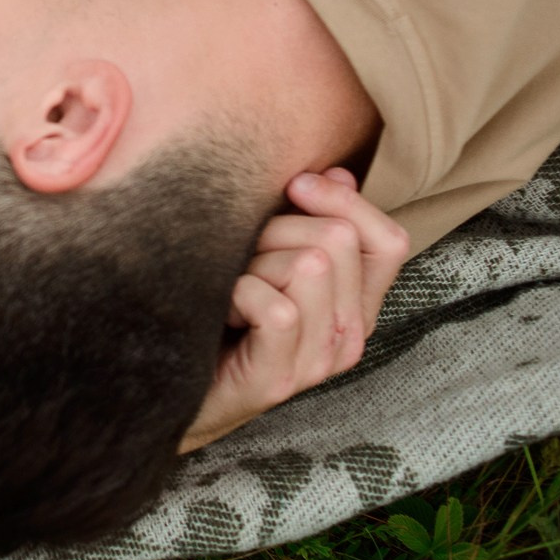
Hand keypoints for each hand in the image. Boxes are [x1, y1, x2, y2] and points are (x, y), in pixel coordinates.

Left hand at [179, 168, 413, 452]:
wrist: (170, 387)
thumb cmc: (217, 312)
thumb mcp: (267, 257)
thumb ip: (308, 220)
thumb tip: (338, 173)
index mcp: (356, 306)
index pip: (389, 241)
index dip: (345, 201)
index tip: (294, 186)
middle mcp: (350, 336)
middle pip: (338, 241)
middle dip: (277, 230)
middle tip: (241, 260)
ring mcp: (319, 362)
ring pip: (310, 267)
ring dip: (254, 264)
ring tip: (230, 289)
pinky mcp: (280, 379)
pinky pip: (277, 309)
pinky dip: (237, 296)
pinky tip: (220, 311)